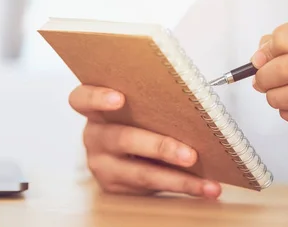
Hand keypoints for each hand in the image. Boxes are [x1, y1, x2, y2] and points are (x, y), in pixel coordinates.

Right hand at [68, 85, 221, 198]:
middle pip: (122, 139)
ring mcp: (101, 164)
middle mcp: (94, 137)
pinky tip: (203, 188)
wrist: (126, 151)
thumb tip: (193, 102)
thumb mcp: (135, 107)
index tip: (119, 99)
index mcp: (95, 110)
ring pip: (140, 173)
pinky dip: (181, 187)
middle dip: (160, 147)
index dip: (97, 98)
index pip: (82, 99)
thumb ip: (148, 102)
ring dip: (177, 179)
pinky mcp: (113, 187)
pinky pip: (150, 189)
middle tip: (189, 155)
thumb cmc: (136, 120)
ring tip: (205, 183)